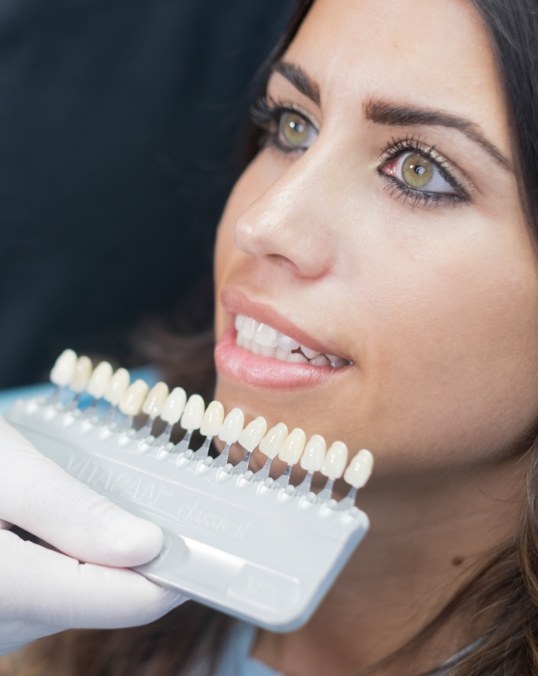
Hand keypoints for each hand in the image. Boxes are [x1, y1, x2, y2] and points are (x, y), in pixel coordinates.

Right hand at [0, 417, 185, 654]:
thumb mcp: (7, 469)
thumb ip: (73, 512)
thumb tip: (146, 548)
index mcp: (8, 590)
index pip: (127, 601)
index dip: (179, 573)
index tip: (219, 547)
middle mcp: (3, 623)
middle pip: (102, 596)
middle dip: (134, 553)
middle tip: (164, 503)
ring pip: (76, 592)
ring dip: (100, 552)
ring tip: (105, 500)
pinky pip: (48, 587)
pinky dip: (68, 555)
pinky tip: (60, 517)